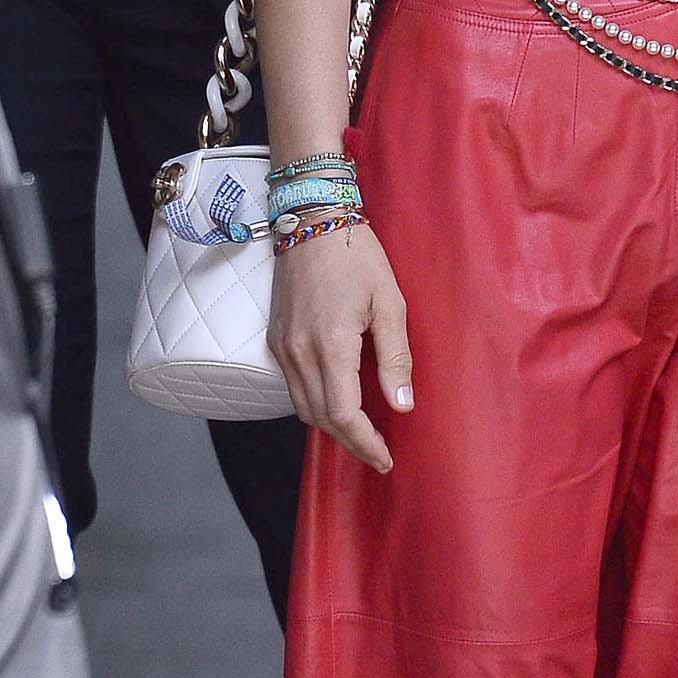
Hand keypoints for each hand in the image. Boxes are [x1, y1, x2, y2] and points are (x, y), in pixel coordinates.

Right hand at [267, 219, 413, 473]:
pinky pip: (292, 388)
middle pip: (320, 419)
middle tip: (378, 454)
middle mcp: (299, 352)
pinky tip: (337, 404)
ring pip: (302, 408)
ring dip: (331, 428)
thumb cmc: (357, 256)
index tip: (385, 459)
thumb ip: (395, 357)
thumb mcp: (389, 303)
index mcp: (330, 344)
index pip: (343, 414)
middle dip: (350, 443)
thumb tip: (402, 405)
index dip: (365, 443)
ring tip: (362, 436)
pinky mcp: (275, 340)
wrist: (311, 219)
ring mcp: (282, 347)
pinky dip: (314, 406)